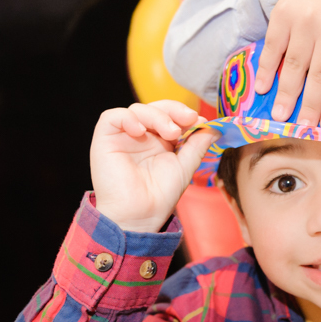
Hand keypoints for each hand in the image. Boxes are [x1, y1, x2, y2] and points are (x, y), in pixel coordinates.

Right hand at [91, 100, 217, 232]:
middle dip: (173, 109)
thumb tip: (215, 127)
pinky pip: (111, 117)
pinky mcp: (105, 140)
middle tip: (188, 119)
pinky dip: (128, 118)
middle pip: (155, 107)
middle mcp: (141, 136)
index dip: (183, 112)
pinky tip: (140, 130)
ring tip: (171, 133)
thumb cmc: (161, 195)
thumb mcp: (185, 165)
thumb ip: (198, 144)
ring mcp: (123, 137)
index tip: (198, 120)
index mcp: (159, 140)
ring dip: (157, 115)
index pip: (170, 114)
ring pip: (137, 109)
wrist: (140, 214)